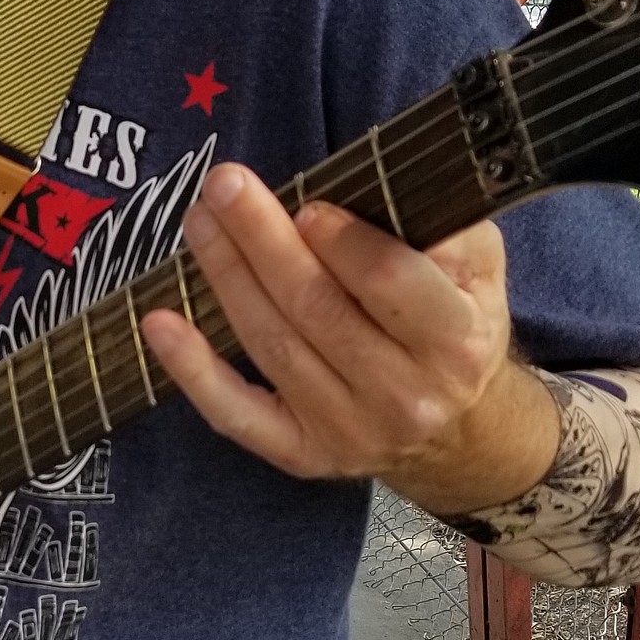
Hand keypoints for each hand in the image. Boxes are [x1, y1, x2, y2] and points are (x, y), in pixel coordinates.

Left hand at [140, 165, 559, 510]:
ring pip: (273, 346)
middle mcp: (405, 395)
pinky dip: (192, 370)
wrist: (457, 431)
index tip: (306, 203)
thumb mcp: (481, 271)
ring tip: (200, 220)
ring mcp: (349, 431)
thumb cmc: (457, 326)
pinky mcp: (303, 454)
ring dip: (226, 277)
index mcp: (456, 342)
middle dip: (263, 241)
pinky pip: (236, 415)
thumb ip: (448, 229)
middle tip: (226, 185)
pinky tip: (158, 323)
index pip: (392, 284)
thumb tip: (382, 186)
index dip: (342, 243)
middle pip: (317, 309)